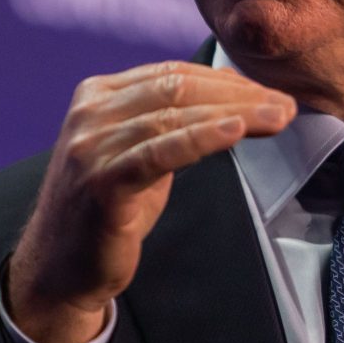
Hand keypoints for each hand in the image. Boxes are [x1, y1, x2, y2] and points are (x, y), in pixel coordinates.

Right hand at [5, 61, 295, 342]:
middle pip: (176, 89)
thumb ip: (171, 121)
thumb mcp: (139, 154)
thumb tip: (231, 93)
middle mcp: (90, 113)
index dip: (227, 81)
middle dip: (238, 94)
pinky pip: (160, 152)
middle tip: (285, 105)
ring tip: (277, 118)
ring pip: (173, 116)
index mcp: (97, 95)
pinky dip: (201, 138)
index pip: (172, 74)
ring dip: (234, 114)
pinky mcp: (101, 182)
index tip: (270, 94)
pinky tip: (235, 132)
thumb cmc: (108, 209)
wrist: (58, 269)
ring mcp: (92, 146)